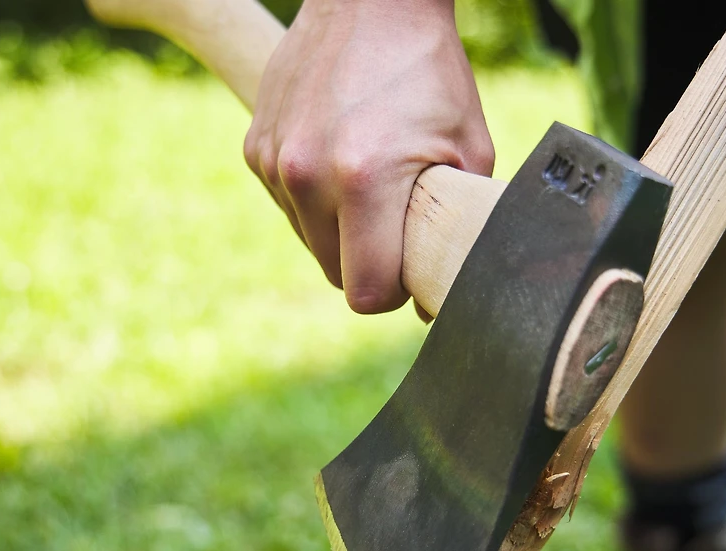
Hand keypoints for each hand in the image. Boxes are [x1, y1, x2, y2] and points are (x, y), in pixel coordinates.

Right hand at [243, 0, 493, 313]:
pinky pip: (290, 209)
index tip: (409, 264)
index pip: (366, 293)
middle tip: (395, 221)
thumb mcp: (469, 151)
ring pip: (311, 244)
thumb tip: (433, 302)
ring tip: (368, 181)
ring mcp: (276, 161)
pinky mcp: (257, 149)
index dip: (393, 290)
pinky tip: (338, 159)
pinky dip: (315, 201)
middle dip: (368, 264)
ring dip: (340, 232)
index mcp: (363, 180)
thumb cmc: (429, 73)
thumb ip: (457, 230)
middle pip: (336, 276)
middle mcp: (308, 174)